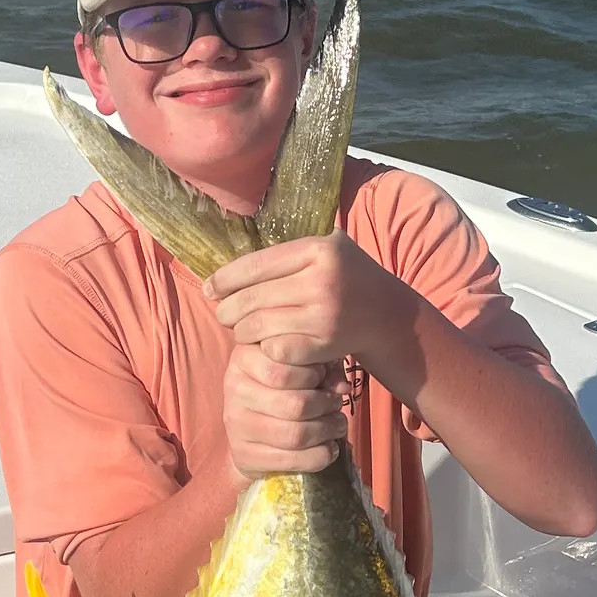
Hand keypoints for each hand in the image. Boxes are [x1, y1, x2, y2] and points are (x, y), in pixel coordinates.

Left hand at [205, 233, 397, 370]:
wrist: (386, 314)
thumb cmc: (347, 276)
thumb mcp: (329, 246)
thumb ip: (289, 248)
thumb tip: (230, 263)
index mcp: (318, 250)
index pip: (255, 265)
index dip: (225, 278)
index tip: (209, 288)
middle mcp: (321, 281)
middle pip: (252, 298)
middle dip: (228, 309)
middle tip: (222, 314)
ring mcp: (324, 315)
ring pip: (259, 326)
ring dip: (242, 331)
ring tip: (241, 329)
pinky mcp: (325, 345)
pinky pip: (276, 350)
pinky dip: (264, 349)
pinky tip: (264, 344)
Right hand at [222, 340, 346, 478]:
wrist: (249, 428)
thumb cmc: (280, 386)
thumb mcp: (300, 366)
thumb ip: (324, 368)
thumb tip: (342, 388)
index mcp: (244, 358)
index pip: (284, 367)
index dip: (313, 373)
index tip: (322, 377)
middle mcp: (234, 389)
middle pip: (295, 404)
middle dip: (326, 405)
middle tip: (336, 404)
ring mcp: (236, 425)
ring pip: (296, 434)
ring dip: (326, 431)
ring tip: (337, 425)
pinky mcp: (244, 455)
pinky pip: (293, 460)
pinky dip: (320, 456)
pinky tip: (328, 448)